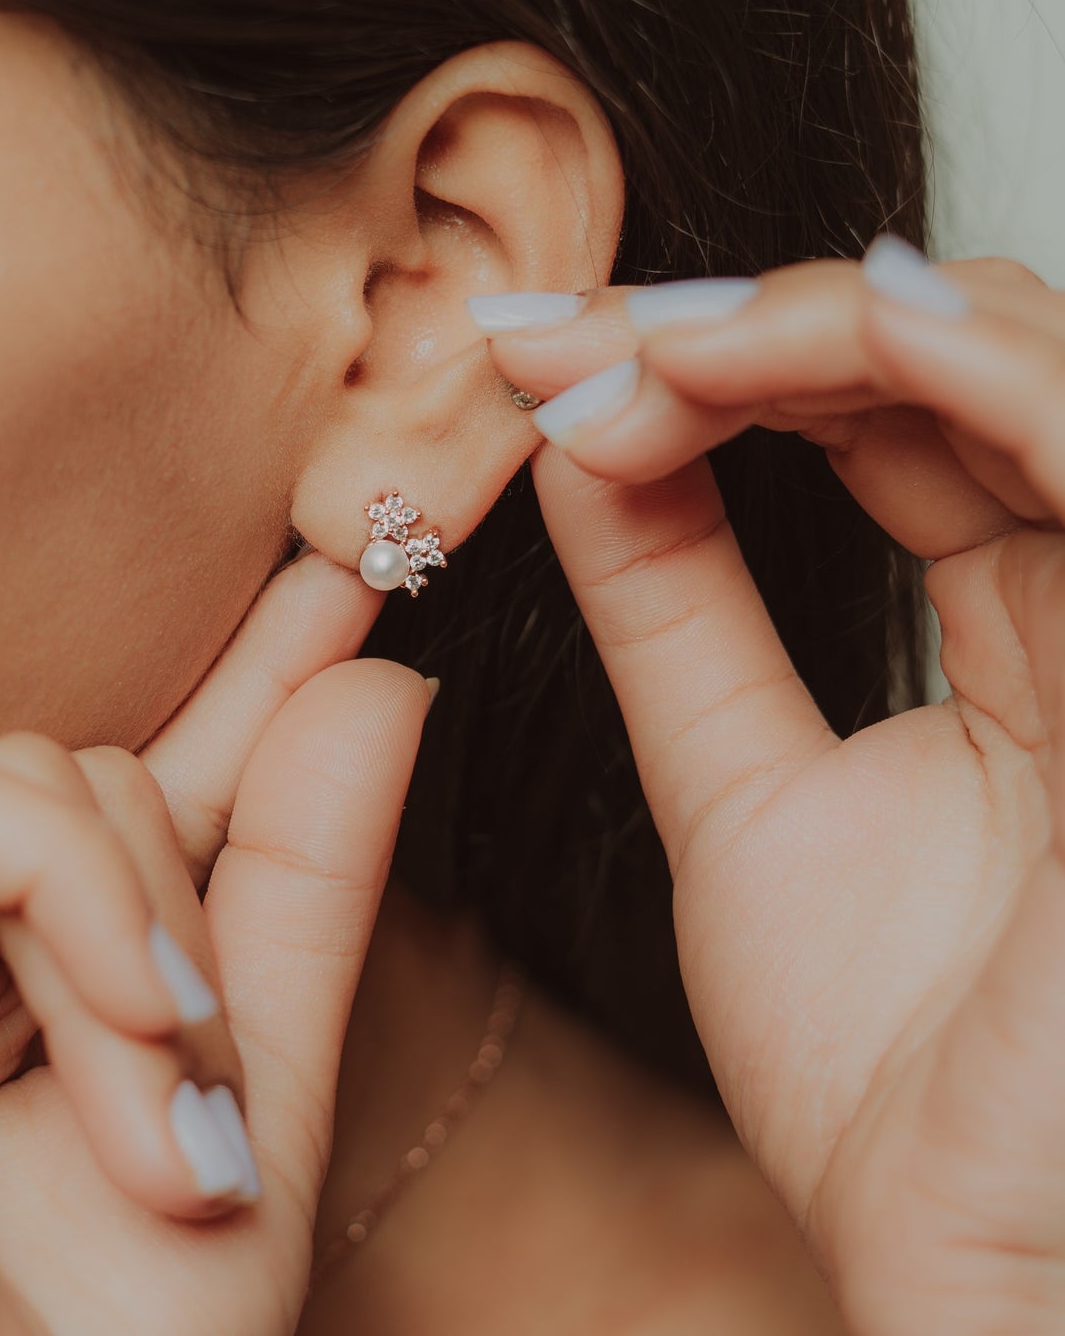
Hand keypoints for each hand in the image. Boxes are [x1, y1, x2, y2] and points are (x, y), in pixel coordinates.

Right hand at [0, 552, 427, 1335]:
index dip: (238, 676)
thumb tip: (386, 680)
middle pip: (77, 773)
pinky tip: (123, 1016)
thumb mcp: (258, 1071)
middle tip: (205, 1081)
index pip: (122, 779)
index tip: (350, 573)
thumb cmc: (133, 1334)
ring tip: (167, 1106)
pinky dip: (57, 884)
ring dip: (133, 927)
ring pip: (16, 773)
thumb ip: (304, 871)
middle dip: (181, 912)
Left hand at [487, 240, 1064, 1334]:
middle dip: (757, 327)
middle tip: (579, 338)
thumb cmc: (888, 1068)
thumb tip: (584, 451)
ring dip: (835, 325)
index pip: (891, 427)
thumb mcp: (740, 798)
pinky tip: (821, 337)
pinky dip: (967, 373)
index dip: (724, 368)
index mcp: (1028, 642)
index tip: (551, 360)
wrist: (972, 1258)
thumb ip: (679, 622)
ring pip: (1036, 375)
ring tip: (655, 339)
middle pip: (959, 369)